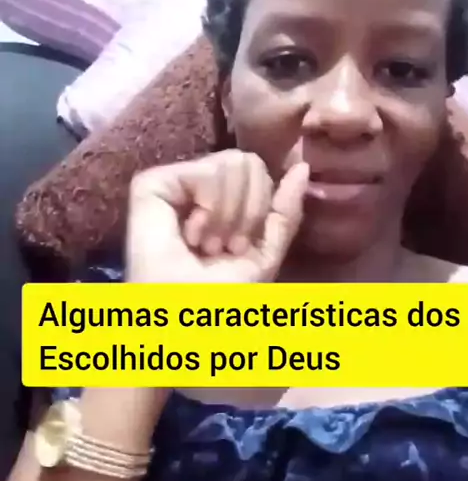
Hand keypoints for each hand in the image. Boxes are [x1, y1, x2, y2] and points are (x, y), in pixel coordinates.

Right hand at [126, 149, 308, 283]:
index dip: (260, 209)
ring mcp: (173, 184)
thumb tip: (301, 167)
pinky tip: (191, 235)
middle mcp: (196, 189)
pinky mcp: (151, 183)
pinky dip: (211, 207)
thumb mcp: (265, 253)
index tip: (239, 249)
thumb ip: (284, 211)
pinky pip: (208, 170)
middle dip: (247, 212)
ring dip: (227, 216)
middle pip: (248, 162)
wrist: (187, 318)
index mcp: (221, 202)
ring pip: (233, 161)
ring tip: (206, 245)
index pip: (258, 172)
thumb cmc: (221, 298)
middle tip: (223, 247)